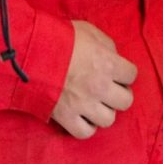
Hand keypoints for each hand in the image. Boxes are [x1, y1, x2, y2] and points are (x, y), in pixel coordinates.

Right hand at [51, 21, 137, 138]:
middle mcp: (100, 87)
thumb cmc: (60, 38)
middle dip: (119, 94)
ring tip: (95, 103)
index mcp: (109, 63)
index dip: (125, 72)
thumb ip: (106, 45)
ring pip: (108, 120)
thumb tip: (113, 56)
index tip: (116, 71)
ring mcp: (84, 104)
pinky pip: (86, 132)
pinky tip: (82, 115)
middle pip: (125, 101)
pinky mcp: (67, 117)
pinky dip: (86, 126)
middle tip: (108, 88)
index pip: (131, 75)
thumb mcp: (88, 31)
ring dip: (103, 111)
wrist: (30, 52)